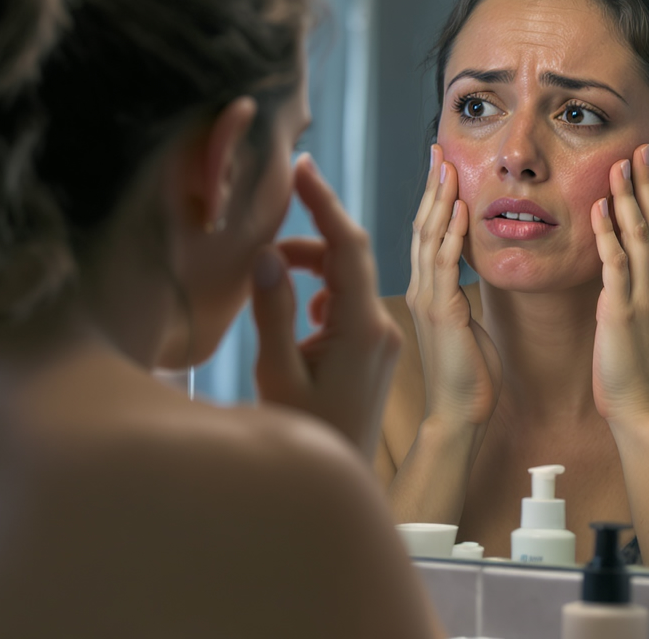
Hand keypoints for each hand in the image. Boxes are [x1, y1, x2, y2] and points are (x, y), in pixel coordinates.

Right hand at [250, 155, 402, 457]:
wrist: (342, 481)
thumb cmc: (307, 437)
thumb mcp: (279, 376)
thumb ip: (273, 313)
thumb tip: (267, 257)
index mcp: (361, 329)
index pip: (347, 247)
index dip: (323, 202)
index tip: (301, 168)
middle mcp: (380, 328)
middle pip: (350, 258)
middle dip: (312, 232)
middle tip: (274, 214)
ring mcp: (381, 341)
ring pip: (348, 281)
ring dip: (313, 268)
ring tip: (271, 274)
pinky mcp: (374, 352)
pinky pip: (350, 304)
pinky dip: (322, 294)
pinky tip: (299, 313)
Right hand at [405, 145, 501, 427]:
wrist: (460, 417)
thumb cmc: (468, 376)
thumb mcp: (465, 324)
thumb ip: (460, 294)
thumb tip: (466, 272)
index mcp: (427, 291)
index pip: (426, 233)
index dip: (432, 196)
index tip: (441, 163)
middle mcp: (421, 289)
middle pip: (422, 226)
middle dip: (431, 186)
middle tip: (438, 147)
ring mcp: (427, 300)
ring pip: (429, 238)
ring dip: (439, 198)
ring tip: (445, 163)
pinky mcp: (442, 314)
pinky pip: (444, 266)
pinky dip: (451, 233)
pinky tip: (459, 208)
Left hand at [590, 143, 648, 425]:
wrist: (645, 407)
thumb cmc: (645, 364)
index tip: (646, 159)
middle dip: (644, 184)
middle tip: (636, 147)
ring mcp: (644, 296)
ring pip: (637, 236)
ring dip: (627, 198)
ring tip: (617, 165)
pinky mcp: (623, 310)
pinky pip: (615, 264)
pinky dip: (608, 234)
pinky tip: (600, 209)